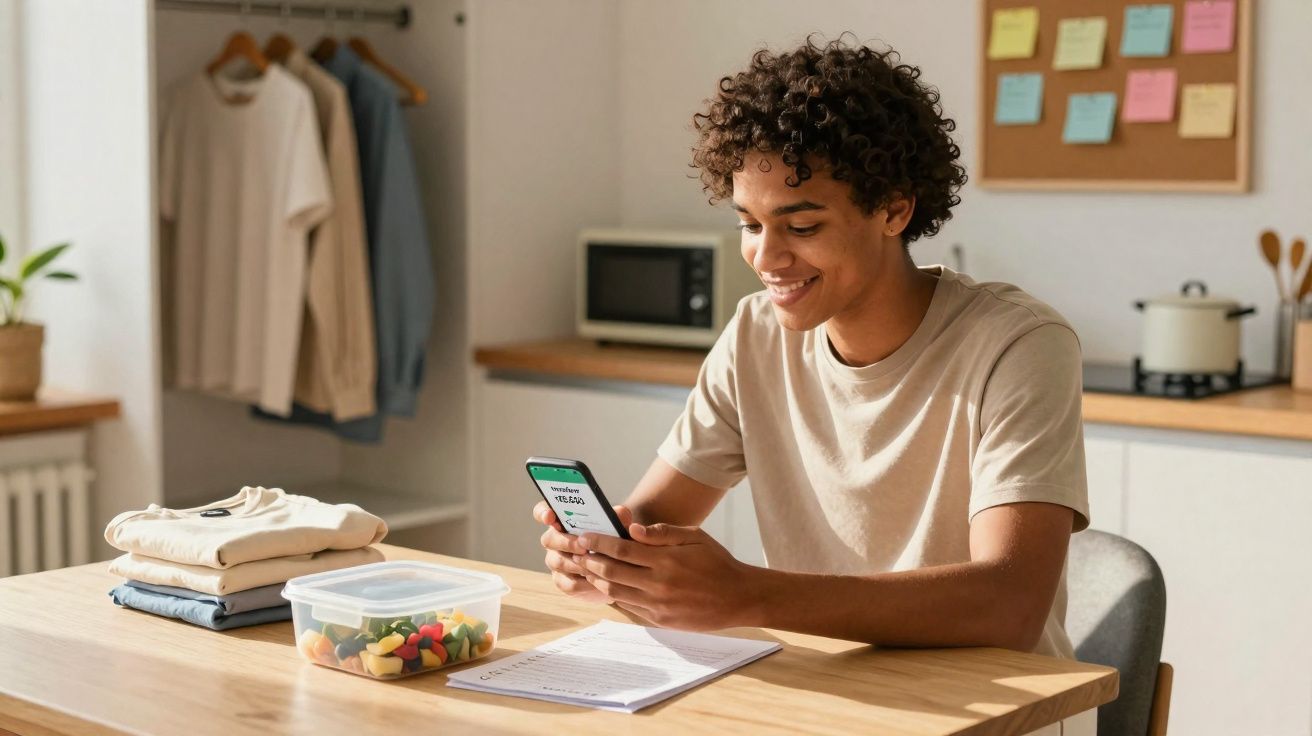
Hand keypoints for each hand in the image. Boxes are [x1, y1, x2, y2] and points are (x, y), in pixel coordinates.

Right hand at [533, 500, 632, 603]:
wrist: (619, 570)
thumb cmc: (613, 540)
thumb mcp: (618, 526)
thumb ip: (619, 517)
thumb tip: (620, 513)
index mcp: (563, 520)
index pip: (543, 512)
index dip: (543, 513)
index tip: (550, 517)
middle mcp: (555, 539)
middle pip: (549, 539)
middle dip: (566, 542)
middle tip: (582, 546)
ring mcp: (556, 561)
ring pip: (557, 562)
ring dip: (576, 564)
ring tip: (595, 565)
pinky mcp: (563, 582)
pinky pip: (568, 584)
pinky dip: (584, 583)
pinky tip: (598, 582)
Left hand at [573, 523, 759, 630]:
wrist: (739, 598)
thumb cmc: (717, 563)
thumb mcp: (695, 538)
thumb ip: (662, 533)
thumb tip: (632, 529)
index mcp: (666, 560)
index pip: (621, 550)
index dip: (598, 542)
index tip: (584, 536)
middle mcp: (659, 584)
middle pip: (612, 571)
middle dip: (589, 560)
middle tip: (575, 551)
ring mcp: (658, 605)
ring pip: (616, 591)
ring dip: (596, 579)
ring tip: (585, 567)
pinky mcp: (660, 619)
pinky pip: (629, 606)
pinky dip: (614, 594)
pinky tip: (607, 584)